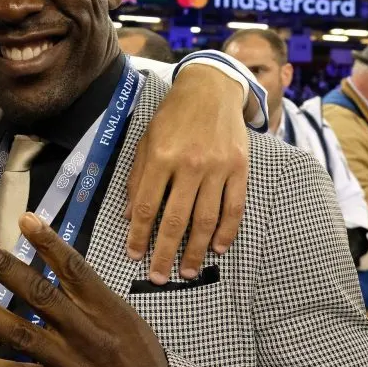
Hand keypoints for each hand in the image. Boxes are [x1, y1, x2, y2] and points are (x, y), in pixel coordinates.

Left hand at [0, 213, 168, 366]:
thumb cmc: (140, 356)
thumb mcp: (124, 315)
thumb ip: (88, 293)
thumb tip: (53, 262)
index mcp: (106, 310)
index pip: (75, 269)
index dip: (49, 243)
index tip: (25, 219)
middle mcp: (85, 334)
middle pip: (41, 295)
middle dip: (6, 268)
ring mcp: (69, 364)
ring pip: (22, 335)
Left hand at [126, 65, 247, 282]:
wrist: (210, 89)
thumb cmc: (172, 117)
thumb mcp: (146, 142)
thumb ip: (138, 178)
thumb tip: (128, 215)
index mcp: (160, 157)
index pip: (145, 206)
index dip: (137, 235)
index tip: (133, 255)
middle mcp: (188, 165)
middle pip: (175, 220)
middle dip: (165, 253)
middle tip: (158, 276)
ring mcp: (217, 167)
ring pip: (205, 219)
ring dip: (195, 250)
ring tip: (187, 271)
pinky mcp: (239, 168)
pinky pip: (234, 208)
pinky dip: (226, 232)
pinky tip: (217, 249)